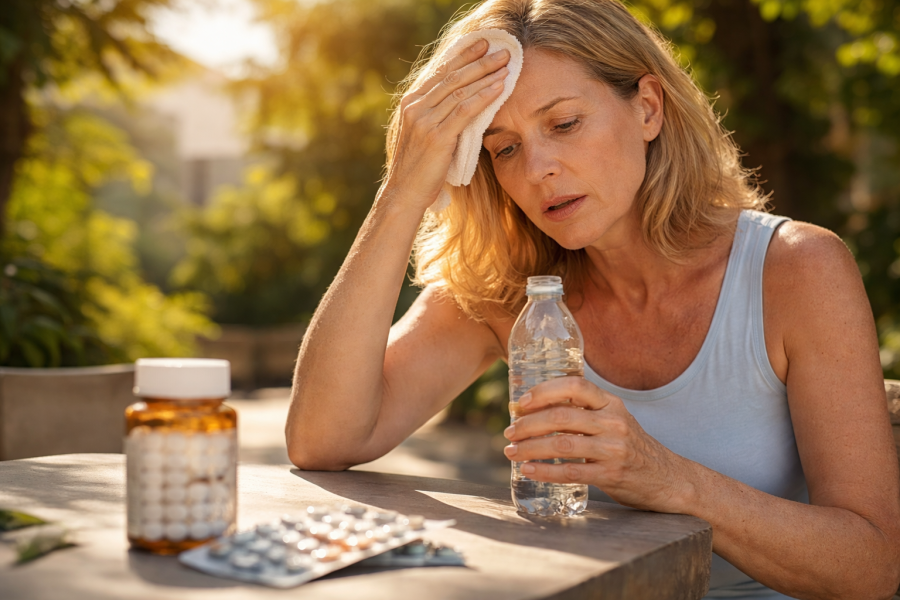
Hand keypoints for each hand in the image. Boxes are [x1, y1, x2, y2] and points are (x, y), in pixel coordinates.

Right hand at [381, 39, 509, 211]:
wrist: (404, 192)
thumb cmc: (419, 166)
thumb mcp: (423, 133)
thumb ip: (435, 114)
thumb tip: (460, 97)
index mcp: (410, 103)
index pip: (440, 72)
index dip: (463, 56)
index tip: (482, 44)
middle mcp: (415, 107)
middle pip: (452, 76)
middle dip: (479, 61)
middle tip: (502, 50)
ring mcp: (424, 121)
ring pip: (460, 90)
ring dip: (486, 75)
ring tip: (506, 65)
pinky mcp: (436, 136)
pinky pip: (464, 110)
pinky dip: (484, 96)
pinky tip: (499, 88)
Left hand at [503, 376, 693, 512]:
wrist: (669, 479)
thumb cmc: (631, 447)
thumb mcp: (614, 420)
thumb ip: (585, 412)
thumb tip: (536, 408)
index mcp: (611, 403)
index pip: (575, 386)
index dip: (544, 391)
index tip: (520, 402)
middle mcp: (613, 422)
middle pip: (562, 416)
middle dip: (528, 423)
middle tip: (509, 431)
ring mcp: (614, 449)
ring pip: (562, 444)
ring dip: (531, 448)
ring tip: (511, 451)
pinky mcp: (612, 475)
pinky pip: (571, 472)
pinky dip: (545, 471)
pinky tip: (528, 470)